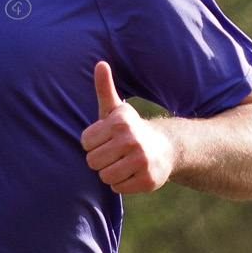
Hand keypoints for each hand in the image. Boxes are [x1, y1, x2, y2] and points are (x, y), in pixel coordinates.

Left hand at [81, 62, 177, 193]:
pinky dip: (122, 184)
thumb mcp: (116, 109)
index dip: (93, 143)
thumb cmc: (129, 130)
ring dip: (110, 173)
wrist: (166, 148)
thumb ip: (104, 88)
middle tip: (114, 154)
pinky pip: (118, 188)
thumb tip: (100, 64)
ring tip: (122, 163)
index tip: (106, 139)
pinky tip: (132, 173)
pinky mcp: (147, 180)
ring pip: (104, 176)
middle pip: (92, 161)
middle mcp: (132, 140)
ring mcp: (141, 161)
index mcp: (120, 122)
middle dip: (100, 160)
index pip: (85, 142)